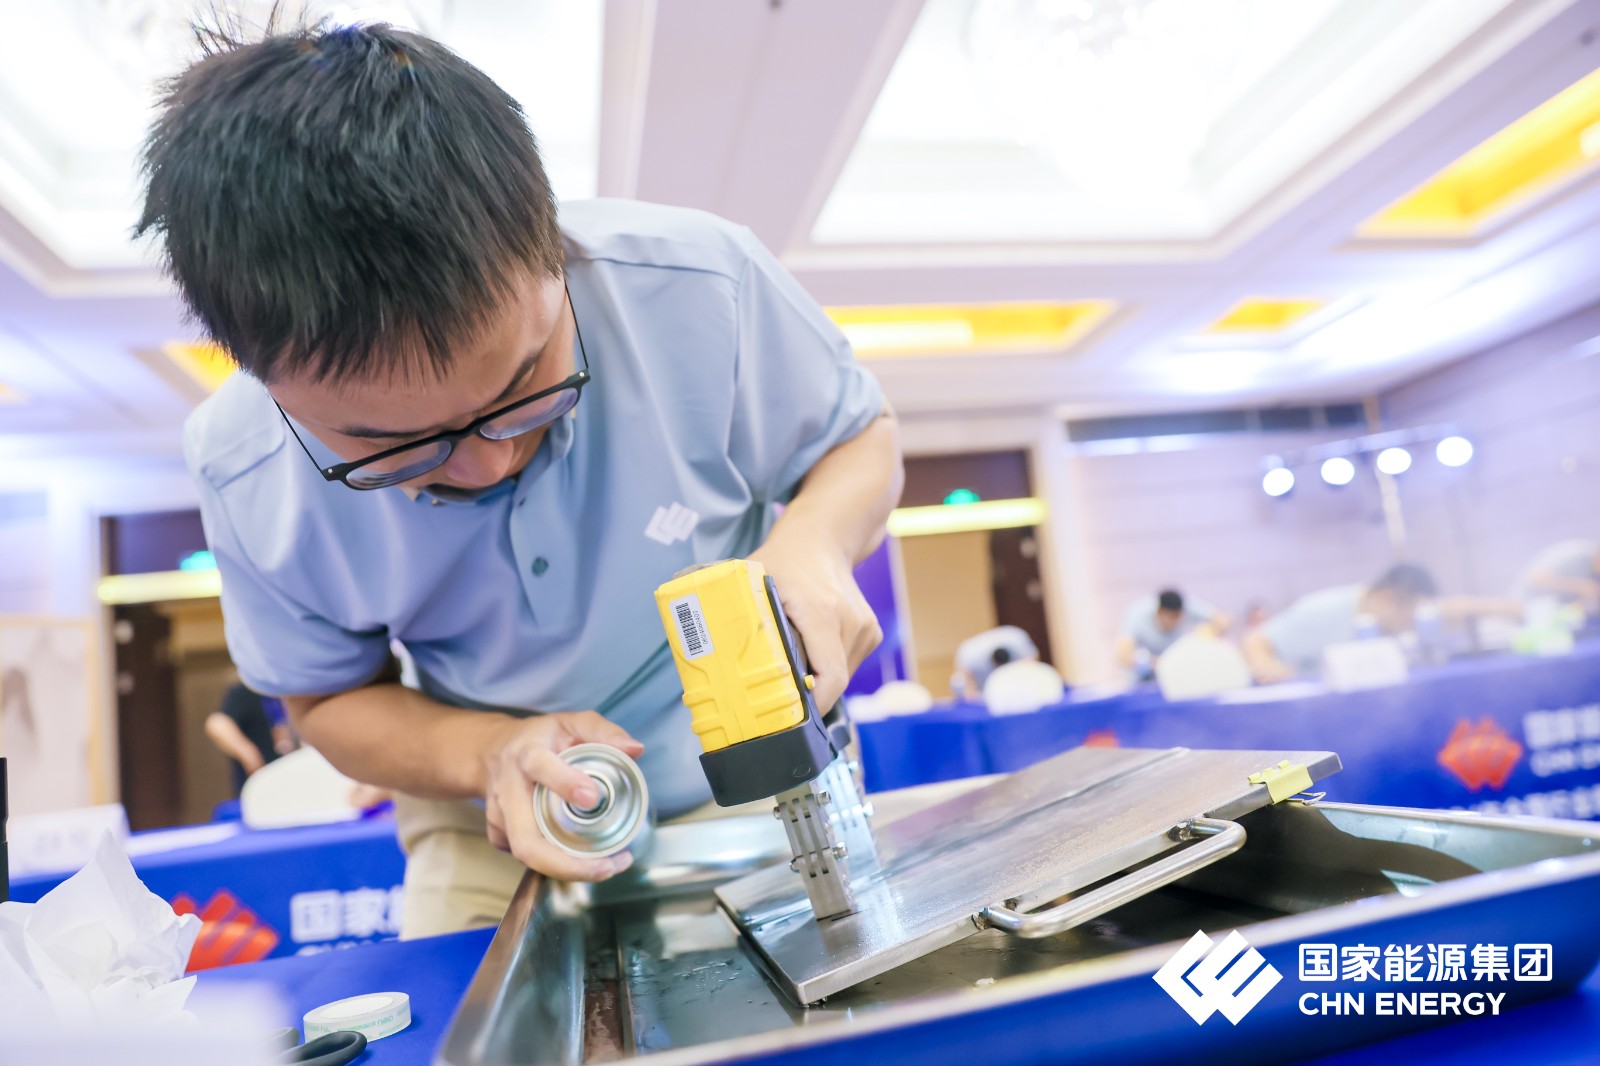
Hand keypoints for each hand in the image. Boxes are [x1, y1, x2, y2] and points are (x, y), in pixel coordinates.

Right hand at [479, 711, 645, 881]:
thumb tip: (635, 750)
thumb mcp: (572, 723)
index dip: (565, 784)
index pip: (540, 767)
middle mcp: (508, 789)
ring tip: (607, 867)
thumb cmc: (540, 738)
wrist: (493, 751)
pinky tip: (583, 861)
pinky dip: (556, 866)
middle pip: (526, 839)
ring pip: (527, 854)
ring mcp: (499, 816)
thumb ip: (604, 732)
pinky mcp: (498, 834)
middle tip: (607, 866)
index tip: (594, 798)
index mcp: (526, 754)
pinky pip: (527, 858)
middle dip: (566, 863)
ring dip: (568, 870)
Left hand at [750, 525, 881, 713]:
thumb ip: (738, 621)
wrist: (821, 539)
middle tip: (776, 699)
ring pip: (840, 675)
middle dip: (806, 695)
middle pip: (833, 681)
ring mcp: (864, 627)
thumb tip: (710, 663)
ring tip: (791, 665)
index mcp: (821, 612)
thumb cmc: (783, 563)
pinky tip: (810, 649)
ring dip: (816, 679)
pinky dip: (827, 666)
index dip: (811, 706)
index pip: (829, 678)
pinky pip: (847, 664)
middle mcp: (849, 621)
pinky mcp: (870, 632)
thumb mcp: (752, 586)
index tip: (789, 719)